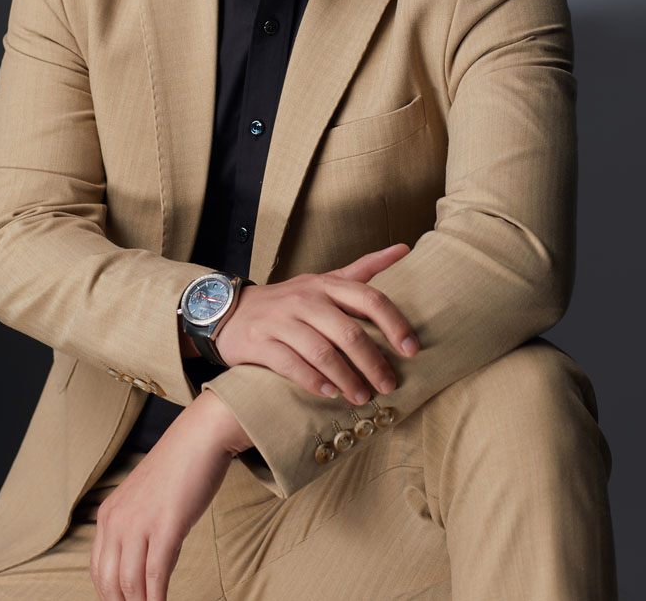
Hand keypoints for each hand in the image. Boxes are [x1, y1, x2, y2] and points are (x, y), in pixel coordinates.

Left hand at [90, 390, 251, 600]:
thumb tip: (144, 573)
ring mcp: (140, 523)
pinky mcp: (166, 525)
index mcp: (108, 514)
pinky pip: (156, 574)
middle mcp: (117, 520)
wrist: (199, 437)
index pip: (98, 570)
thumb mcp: (144, 500)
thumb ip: (137, 531)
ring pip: (130, 584)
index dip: (109, 597)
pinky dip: (157, 598)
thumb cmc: (178, 468)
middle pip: (109, 582)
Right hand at [215, 243, 417, 406]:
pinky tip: (329, 393)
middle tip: (389, 385)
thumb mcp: (324, 281)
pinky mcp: (260, 342)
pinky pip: (291, 364)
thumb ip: (363, 269)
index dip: (394, 323)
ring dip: (347, 378)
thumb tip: (403, 248)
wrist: (232, 311)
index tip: (413, 349)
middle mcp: (305, 299)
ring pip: (321, 352)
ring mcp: (281, 320)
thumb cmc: (290, 301)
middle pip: (347, 331)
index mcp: (326, 284)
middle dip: (373, 362)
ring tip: (361, 397)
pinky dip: (313, 381)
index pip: (368, 297)